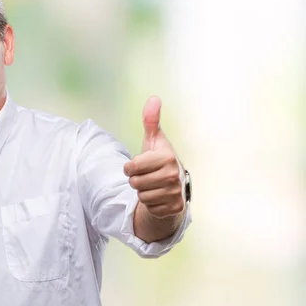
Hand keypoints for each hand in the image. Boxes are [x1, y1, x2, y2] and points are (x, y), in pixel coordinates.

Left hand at [123, 97, 184, 218]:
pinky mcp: (175, 207)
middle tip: (146, 176)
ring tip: (152, 185)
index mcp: (167, 157)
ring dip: (142, 192)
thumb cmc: (160, 159)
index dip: (130, 167)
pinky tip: (158, 196)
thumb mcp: (154, 140)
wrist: (174, 184)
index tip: (137, 165)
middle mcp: (174, 175)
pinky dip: (150, 203)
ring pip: (141, 196)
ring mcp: (175, 192)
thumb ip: (151, 120)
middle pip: (135, 183)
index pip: (132, 167)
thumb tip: (153, 98)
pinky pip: (149, 207)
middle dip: (136, 180)